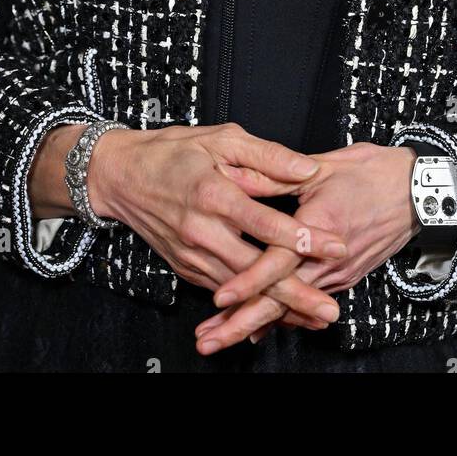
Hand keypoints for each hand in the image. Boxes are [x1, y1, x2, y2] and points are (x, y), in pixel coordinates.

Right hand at [90, 121, 349, 329]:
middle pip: (254, 270)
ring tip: (312, 317)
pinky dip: (248, 305)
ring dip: (276, 307)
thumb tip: (306, 171)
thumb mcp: (222, 138)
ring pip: (239, 289)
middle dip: (295, 293)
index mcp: (214, 194)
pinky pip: (222, 290)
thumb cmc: (174, 151)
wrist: (121, 176)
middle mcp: (201, 231)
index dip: (302, 238)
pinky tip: (276, 313)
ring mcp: (191, 254)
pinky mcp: (185, 267)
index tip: (335, 246)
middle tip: (330, 309)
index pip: (265, 222)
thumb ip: (266, 156)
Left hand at [192, 142, 417, 352]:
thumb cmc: (372, 172)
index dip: (248, 283)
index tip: (219, 300)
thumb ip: (277, 174)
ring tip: (219, 339)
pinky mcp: (344, 277)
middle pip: (280, 301)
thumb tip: (238, 175)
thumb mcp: (323, 166)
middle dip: (240, 324)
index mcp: (320, 228)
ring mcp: (338, 274)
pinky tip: (257, 328)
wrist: (419, 192)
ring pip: (291, 307)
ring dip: (255, 324)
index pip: (278, 264)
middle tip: (207, 342)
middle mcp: (329, 260)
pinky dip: (282, 316)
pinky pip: (307, 302)